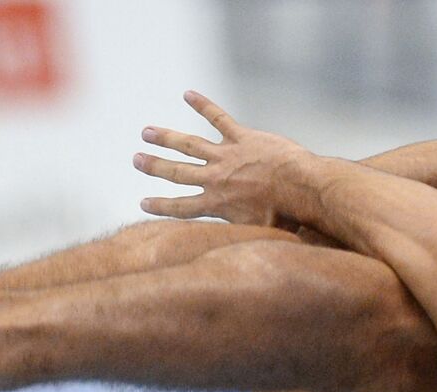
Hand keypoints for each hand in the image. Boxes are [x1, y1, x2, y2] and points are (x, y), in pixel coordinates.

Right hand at [133, 90, 309, 226]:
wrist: (300, 187)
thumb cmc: (285, 215)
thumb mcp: (258, 234)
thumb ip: (245, 237)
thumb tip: (246, 253)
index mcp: (217, 204)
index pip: (182, 207)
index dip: (161, 205)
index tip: (143, 202)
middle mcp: (215, 179)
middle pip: (177, 173)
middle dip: (155, 166)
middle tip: (136, 159)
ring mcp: (226, 155)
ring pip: (189, 144)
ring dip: (167, 137)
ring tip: (147, 131)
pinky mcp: (241, 137)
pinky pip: (218, 117)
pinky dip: (202, 105)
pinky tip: (188, 94)